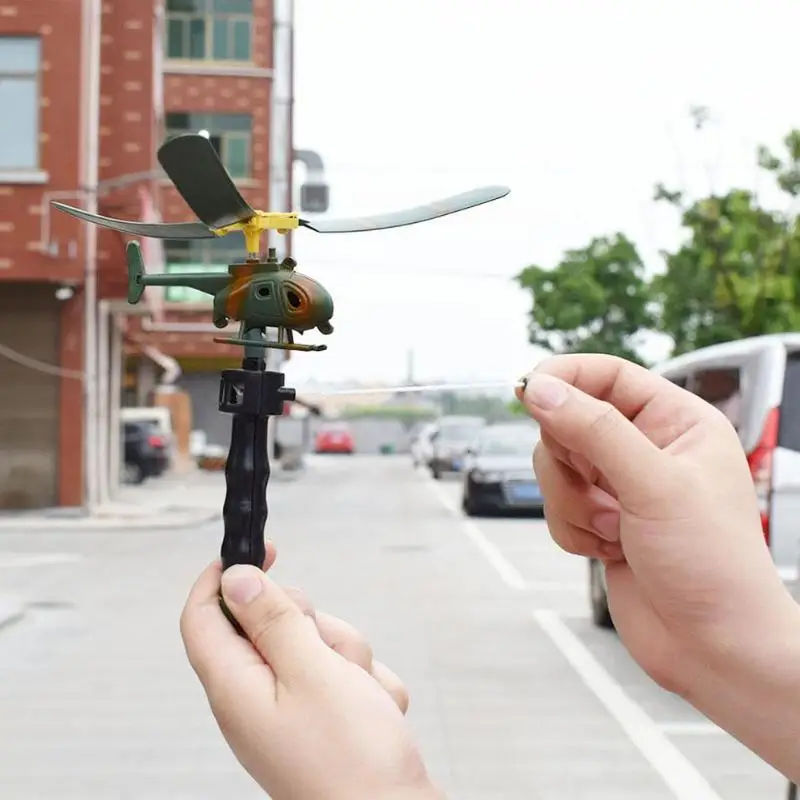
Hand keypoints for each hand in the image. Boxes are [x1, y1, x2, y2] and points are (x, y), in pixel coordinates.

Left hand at [180, 546, 441, 799]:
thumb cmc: (353, 763)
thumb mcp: (313, 674)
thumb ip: (274, 621)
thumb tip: (234, 579)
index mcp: (236, 687)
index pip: (204, 616)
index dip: (224, 576)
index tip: (261, 550)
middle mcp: (257, 697)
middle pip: (271, 623)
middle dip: (311, 623)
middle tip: (328, 650)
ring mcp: (292, 708)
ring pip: (315, 643)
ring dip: (346, 655)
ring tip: (358, 692)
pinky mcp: (325, 716)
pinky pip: (342, 671)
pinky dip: (364, 683)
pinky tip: (374, 711)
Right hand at [517, 354, 797, 688]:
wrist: (713, 648)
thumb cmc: (713, 565)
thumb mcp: (653, 484)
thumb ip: (592, 430)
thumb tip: (540, 389)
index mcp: (676, 422)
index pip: (606, 375)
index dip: (563, 377)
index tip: (525, 389)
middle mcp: (646, 448)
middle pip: (569, 422)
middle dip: (569, 463)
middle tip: (596, 489)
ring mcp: (620, 486)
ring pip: (555, 468)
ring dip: (572, 504)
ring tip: (614, 530)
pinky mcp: (600, 521)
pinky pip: (555, 508)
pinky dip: (572, 531)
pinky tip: (611, 551)